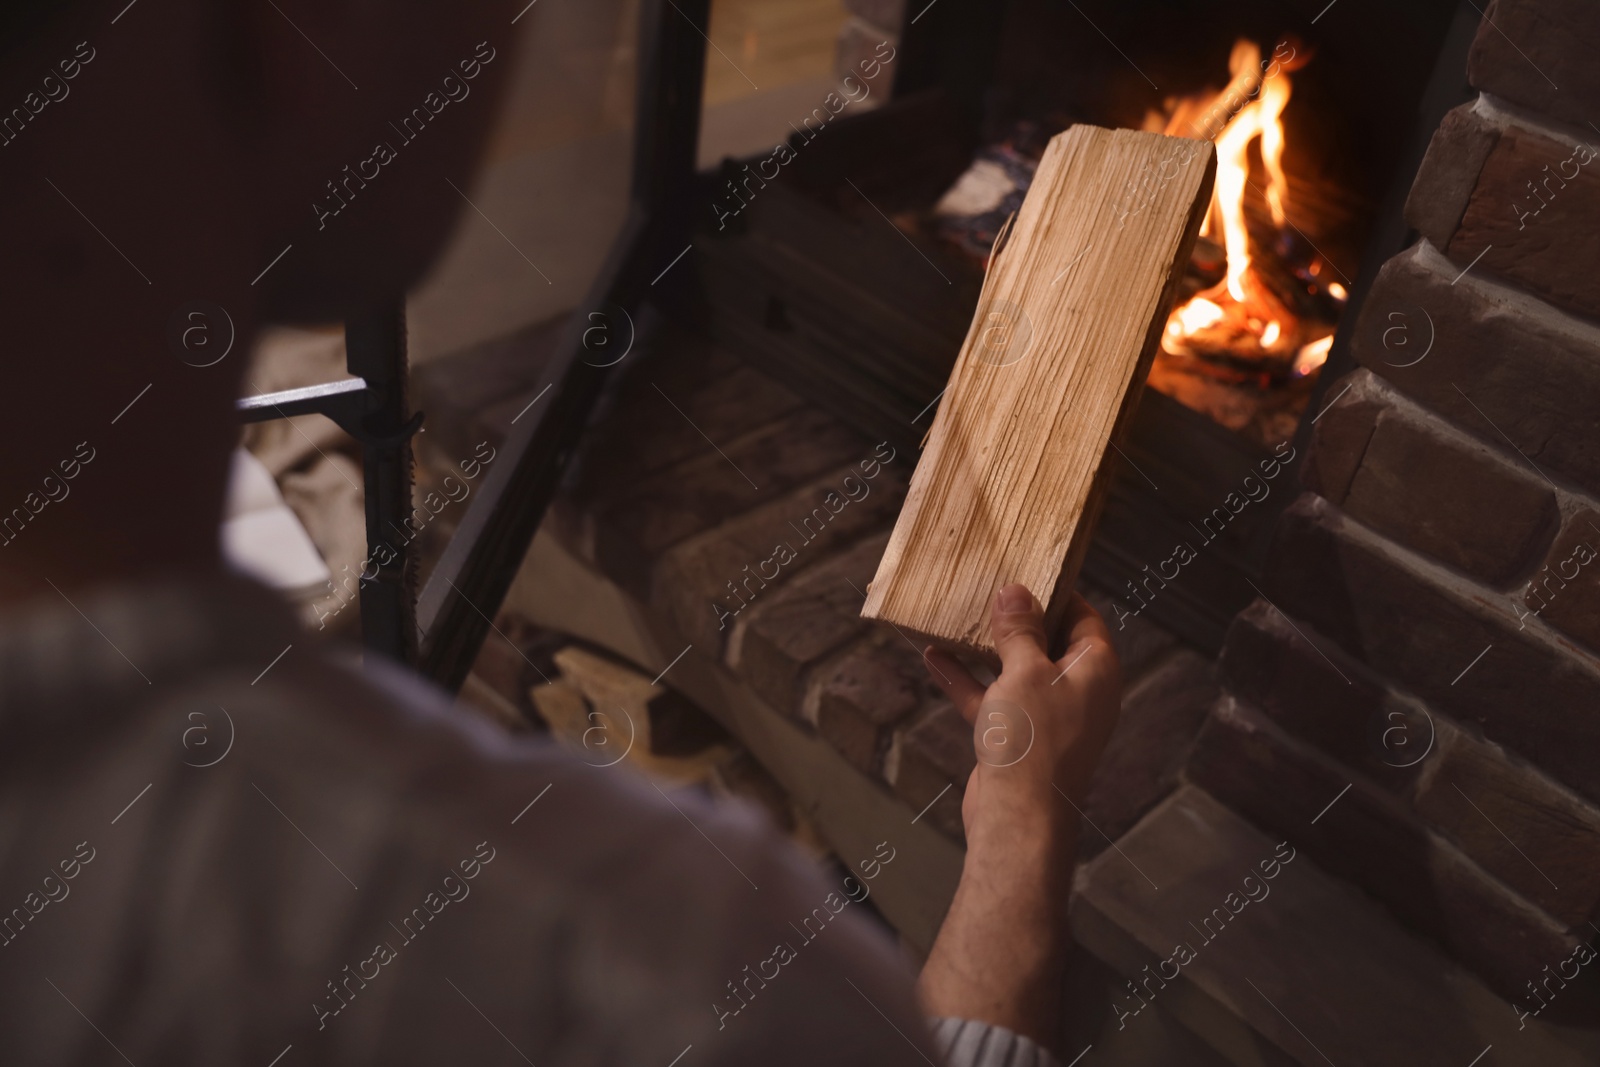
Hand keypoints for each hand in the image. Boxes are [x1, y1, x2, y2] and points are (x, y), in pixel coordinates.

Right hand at [924, 584, 1120, 843]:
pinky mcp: (1018, 737)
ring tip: (958, 617)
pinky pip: (994, 698)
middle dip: (1016, 618)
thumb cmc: (1033, 740)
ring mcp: (1047, 716)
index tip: (1027, 570)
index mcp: (1095, 670)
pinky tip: (935, 658)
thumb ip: (1020, 630)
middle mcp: (1077, 691)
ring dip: (986, 647)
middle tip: (987, 587)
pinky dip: (968, 680)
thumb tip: (1016, 591)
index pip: (1084, 618)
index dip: (1057, 593)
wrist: (1018, 817)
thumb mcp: (1024, 671)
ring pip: (1016, 670)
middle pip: (1048, 641)